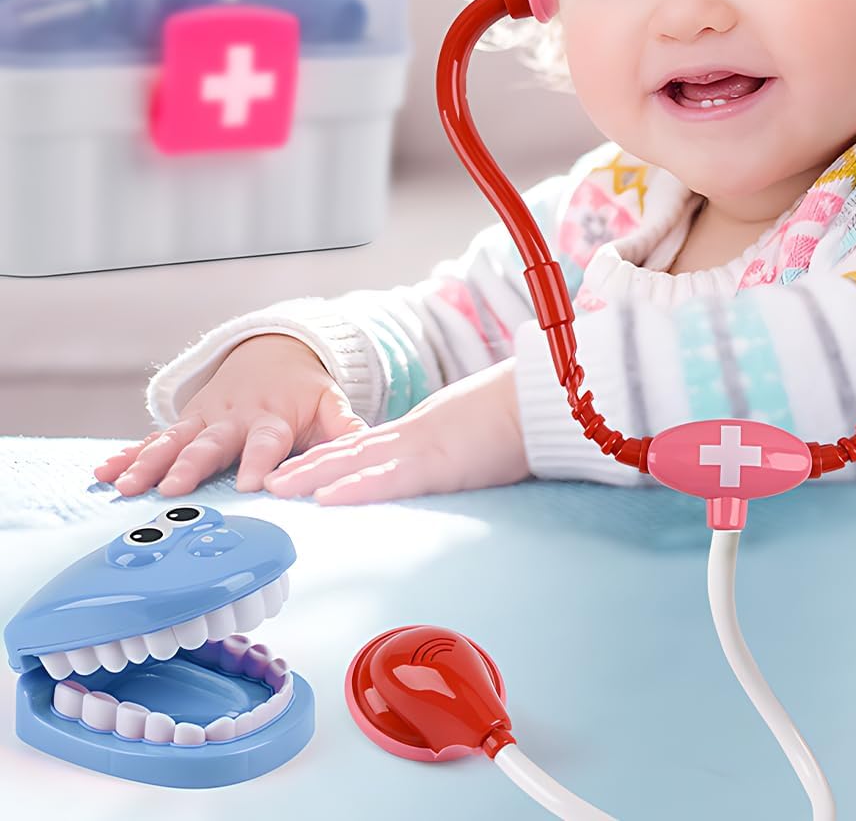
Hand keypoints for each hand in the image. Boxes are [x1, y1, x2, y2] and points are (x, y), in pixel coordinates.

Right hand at [94, 334, 363, 496]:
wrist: (273, 353)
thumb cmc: (304, 392)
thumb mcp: (330, 403)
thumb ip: (345, 428)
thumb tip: (366, 448)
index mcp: (272, 417)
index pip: (267, 442)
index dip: (262, 462)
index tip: (256, 485)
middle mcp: (234, 418)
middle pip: (211, 443)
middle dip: (191, 465)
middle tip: (173, 489)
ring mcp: (204, 419)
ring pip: (174, 442)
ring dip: (150, 464)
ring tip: (127, 487)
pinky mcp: (185, 422)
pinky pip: (153, 439)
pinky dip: (129, 455)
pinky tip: (104, 473)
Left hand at [263, 357, 529, 504]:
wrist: (545, 396)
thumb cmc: (526, 412)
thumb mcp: (486, 430)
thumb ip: (465, 445)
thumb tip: (465, 457)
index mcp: (429, 427)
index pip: (373, 445)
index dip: (336, 455)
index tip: (307, 465)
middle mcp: (417, 434)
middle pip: (352, 451)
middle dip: (309, 465)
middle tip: (272, 481)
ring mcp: (424, 446)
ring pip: (356, 462)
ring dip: (313, 475)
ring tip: (277, 488)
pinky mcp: (439, 463)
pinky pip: (389, 479)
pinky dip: (355, 488)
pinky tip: (325, 498)